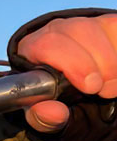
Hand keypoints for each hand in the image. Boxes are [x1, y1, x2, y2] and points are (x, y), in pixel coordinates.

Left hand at [16, 13, 116, 131]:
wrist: (78, 91)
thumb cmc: (55, 101)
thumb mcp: (45, 114)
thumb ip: (43, 117)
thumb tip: (49, 112)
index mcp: (33, 47)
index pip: (48, 43)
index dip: (73, 63)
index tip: (90, 87)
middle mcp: (58, 29)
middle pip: (79, 30)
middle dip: (98, 64)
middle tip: (101, 91)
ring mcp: (86, 24)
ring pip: (103, 27)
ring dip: (113, 62)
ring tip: (108, 87)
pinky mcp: (109, 24)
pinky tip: (114, 74)